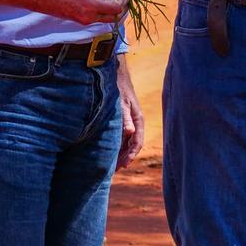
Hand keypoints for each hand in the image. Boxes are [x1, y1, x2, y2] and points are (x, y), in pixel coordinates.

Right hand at [40, 0, 126, 24]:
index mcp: (92, 6)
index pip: (117, 7)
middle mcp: (90, 17)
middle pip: (116, 16)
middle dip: (123, 5)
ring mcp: (86, 21)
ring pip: (108, 18)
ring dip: (113, 7)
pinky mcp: (82, 21)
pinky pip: (99, 18)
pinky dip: (104, 9)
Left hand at [115, 55, 143, 169]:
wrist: (115, 75)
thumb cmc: (119, 89)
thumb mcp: (122, 103)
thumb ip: (125, 118)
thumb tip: (130, 132)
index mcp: (138, 119)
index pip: (137, 141)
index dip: (131, 154)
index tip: (123, 164)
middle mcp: (135, 122)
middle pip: (131, 144)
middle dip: (124, 157)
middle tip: (114, 170)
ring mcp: (128, 121)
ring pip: (126, 141)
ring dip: (119, 152)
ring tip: (110, 164)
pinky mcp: (122, 119)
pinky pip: (120, 136)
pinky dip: (115, 144)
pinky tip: (107, 150)